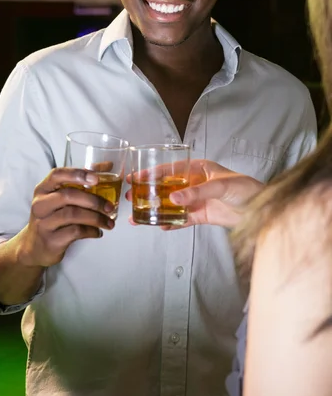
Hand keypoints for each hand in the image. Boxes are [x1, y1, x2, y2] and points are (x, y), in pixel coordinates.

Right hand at [18, 168, 115, 267]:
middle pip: (68, 196)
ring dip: (96, 218)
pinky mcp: (51, 240)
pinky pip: (75, 232)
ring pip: (73, 215)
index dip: (77, 174)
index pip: (57, 175)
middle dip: (93, 200)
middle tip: (109, 206)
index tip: (96, 178)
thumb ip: (81, 181)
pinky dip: (91, 231)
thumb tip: (107, 165)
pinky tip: (98, 232)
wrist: (35, 247)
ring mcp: (44, 223)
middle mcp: (40, 204)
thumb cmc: (52, 217)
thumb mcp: (60, 198)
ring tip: (108, 222)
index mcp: (43, 189)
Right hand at [126, 160, 262, 229]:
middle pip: (167, 186)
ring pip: (171, 204)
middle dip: (149, 192)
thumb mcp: (221, 185)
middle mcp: (195, 182)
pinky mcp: (201, 215)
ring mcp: (197, 200)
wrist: (263, 209)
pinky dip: (170, 223)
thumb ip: (197, 191)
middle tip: (132, 197)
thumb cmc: (247, 188)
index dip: (152, 173)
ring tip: (138, 217)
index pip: (171, 168)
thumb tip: (173, 198)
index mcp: (198, 168)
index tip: (136, 177)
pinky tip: (159, 226)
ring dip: (156, 209)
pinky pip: (182, 219)